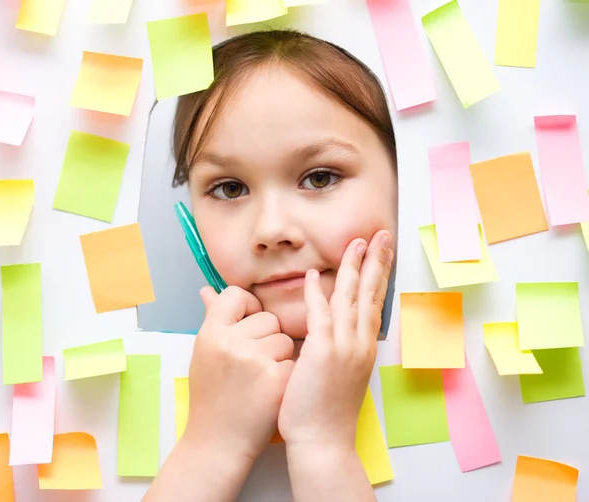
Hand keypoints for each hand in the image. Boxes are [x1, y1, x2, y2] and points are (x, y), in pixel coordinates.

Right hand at [185, 285, 294, 463]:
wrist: (218, 442)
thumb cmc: (211, 396)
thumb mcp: (205, 354)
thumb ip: (211, 318)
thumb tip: (208, 289)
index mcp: (210, 333)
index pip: (236, 295)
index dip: (248, 307)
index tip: (249, 323)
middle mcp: (230, 342)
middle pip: (268, 319)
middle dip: (267, 338)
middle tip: (251, 365)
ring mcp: (254, 360)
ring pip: (285, 340)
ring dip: (280, 357)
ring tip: (261, 379)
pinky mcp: (276, 378)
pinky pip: (293, 361)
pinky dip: (288, 376)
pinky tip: (272, 391)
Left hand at [278, 230, 392, 450]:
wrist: (323, 441)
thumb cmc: (328, 412)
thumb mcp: (343, 375)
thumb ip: (341, 349)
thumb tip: (334, 332)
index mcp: (364, 348)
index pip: (374, 303)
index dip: (378, 275)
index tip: (381, 253)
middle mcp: (359, 343)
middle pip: (370, 293)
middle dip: (376, 261)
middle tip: (381, 235)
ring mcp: (343, 347)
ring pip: (351, 297)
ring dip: (354, 267)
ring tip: (357, 243)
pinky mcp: (322, 352)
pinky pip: (320, 314)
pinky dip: (317, 293)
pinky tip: (316, 274)